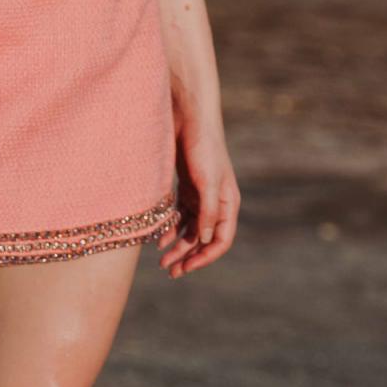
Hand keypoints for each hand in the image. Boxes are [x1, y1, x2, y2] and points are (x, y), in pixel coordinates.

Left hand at [157, 115, 240, 278]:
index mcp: (228, 203)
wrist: (188, 116)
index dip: (204, 257)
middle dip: (188, 256)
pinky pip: (179, 214)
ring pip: (189, 228)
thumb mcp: (207, 181)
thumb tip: (203, 240)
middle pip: (203, 238)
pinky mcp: (186, 185)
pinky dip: (170, 227)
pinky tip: (158, 236)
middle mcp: (216, 202)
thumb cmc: (202, 147)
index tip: (186, 268)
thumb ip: (208, 211)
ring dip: (177, 244)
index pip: (220, 240)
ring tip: (161, 258)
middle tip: (169, 270)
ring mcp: (200, 194)